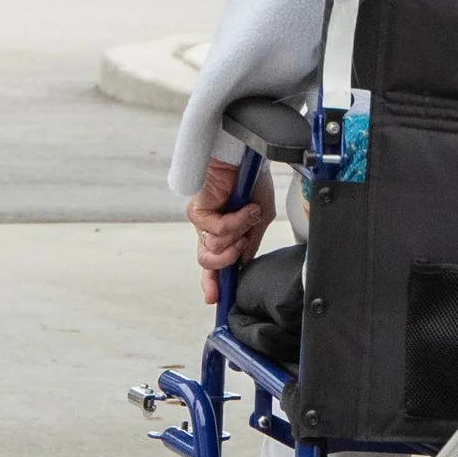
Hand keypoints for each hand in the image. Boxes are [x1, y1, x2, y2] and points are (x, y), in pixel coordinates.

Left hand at [188, 159, 275, 304]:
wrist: (247, 157)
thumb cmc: (252, 181)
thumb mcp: (259, 217)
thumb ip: (250, 241)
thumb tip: (243, 262)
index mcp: (221, 232)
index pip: (212, 262)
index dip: (213, 282)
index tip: (215, 299)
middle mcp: (208, 228)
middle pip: (209, 260)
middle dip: (228, 257)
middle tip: (242, 241)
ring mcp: (202, 220)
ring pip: (215, 246)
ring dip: (238, 233)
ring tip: (249, 213)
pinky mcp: (197, 210)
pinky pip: (218, 230)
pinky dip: (237, 222)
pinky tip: (247, 208)